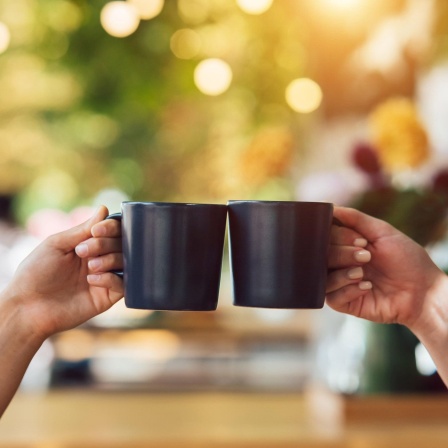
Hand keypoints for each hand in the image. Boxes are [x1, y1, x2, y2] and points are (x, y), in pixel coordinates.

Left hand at [2, 206, 122, 340]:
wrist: (27, 307)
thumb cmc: (36, 273)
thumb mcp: (57, 244)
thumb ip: (82, 229)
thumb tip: (104, 208)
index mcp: (88, 244)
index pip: (113, 230)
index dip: (110, 227)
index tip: (96, 231)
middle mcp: (100, 259)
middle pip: (122, 243)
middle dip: (105, 244)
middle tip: (83, 251)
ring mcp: (105, 278)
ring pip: (126, 262)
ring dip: (110, 259)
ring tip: (89, 267)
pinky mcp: (107, 298)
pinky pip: (123, 284)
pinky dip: (111, 278)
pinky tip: (92, 280)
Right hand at [326, 206, 444, 331]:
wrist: (423, 292)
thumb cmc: (406, 260)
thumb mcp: (382, 232)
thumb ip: (355, 218)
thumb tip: (330, 207)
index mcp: (345, 245)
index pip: (325, 236)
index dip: (338, 236)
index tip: (361, 240)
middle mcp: (339, 263)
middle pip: (321, 255)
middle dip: (343, 254)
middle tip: (367, 256)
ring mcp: (340, 283)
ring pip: (322, 275)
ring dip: (344, 272)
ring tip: (364, 273)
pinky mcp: (343, 303)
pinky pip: (331, 296)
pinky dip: (349, 290)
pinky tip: (367, 288)